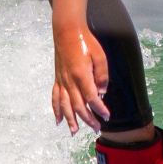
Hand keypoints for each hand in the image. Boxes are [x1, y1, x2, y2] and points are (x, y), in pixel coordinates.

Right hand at [50, 0, 109, 133]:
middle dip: (88, 119)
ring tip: (74, 132)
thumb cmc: (86, 42)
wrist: (67, 31)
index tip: (107, 116)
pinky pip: (55, 97)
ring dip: (70, 120)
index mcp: (81, 75)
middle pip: (78, 105)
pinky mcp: (57, 79)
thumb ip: (102, 75)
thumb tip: (102, 92)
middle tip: (96, 128)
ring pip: (65, 105)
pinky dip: (56, 110)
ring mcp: (62, 81)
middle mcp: (69, 81)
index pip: (92, 98)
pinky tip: (58, 120)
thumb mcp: (100, 56)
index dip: (100, 109)